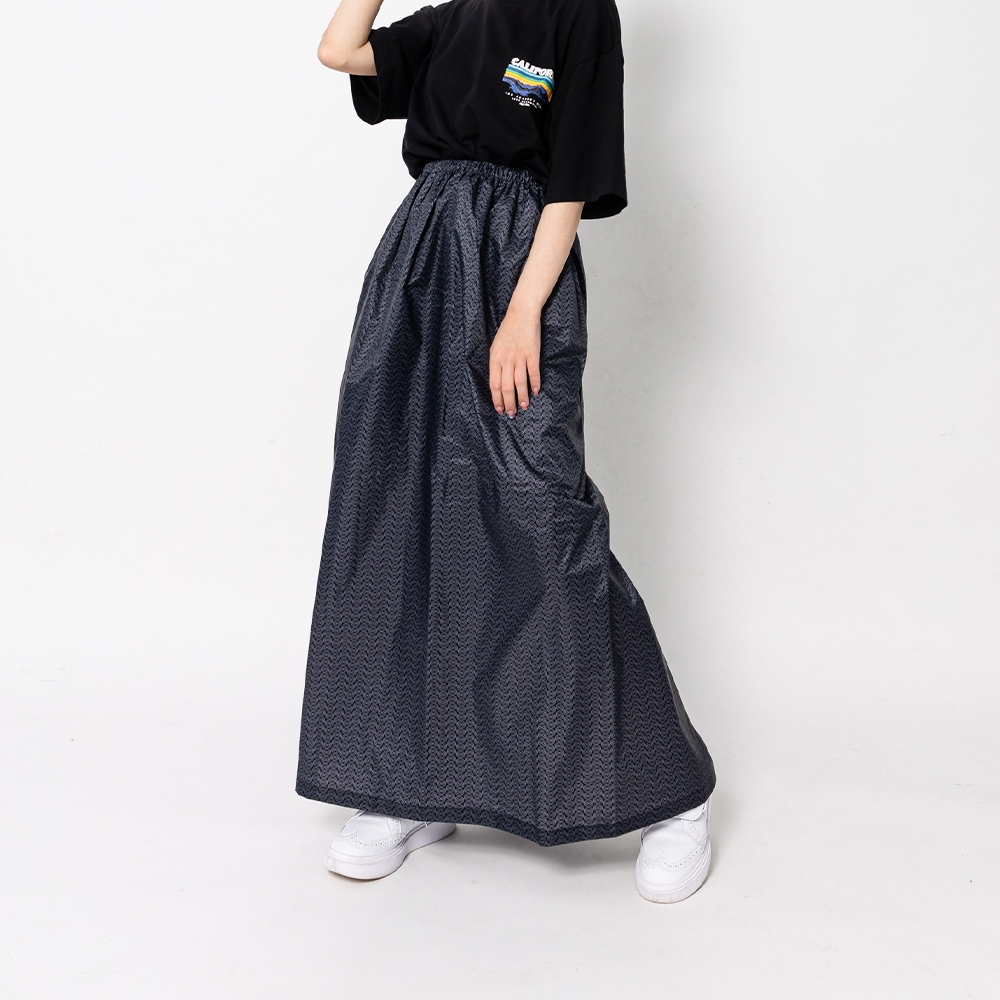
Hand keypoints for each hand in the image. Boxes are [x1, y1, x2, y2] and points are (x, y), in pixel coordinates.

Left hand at [489, 299, 540, 416]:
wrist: (521, 313)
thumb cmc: (508, 330)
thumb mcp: (496, 346)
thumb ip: (496, 363)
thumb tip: (498, 382)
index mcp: (495, 359)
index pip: (494, 384)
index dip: (497, 399)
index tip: (499, 409)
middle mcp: (506, 360)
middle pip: (506, 387)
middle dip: (508, 403)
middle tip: (511, 414)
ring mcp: (519, 357)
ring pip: (519, 382)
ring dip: (522, 397)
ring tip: (523, 406)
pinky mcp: (532, 353)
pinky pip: (533, 372)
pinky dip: (535, 383)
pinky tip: (536, 391)